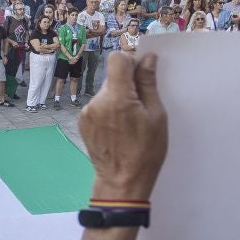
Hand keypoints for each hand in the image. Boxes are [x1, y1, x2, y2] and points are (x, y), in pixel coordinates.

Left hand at [81, 51, 167, 201]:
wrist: (122, 182)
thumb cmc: (146, 152)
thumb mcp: (156, 116)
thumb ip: (148, 84)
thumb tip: (147, 58)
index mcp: (117, 98)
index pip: (117, 59)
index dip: (131, 62)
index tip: (141, 75)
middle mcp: (97, 101)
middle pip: (112, 76)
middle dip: (127, 84)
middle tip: (141, 105)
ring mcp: (87, 112)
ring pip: (106, 91)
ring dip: (118, 98)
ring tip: (129, 122)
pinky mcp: (83, 122)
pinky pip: (98, 105)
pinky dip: (109, 110)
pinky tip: (118, 129)